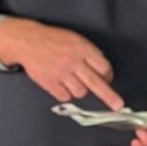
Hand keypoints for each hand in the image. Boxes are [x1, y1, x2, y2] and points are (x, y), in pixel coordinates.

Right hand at [0, 18, 125, 111]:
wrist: (28, 41)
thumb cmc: (54, 39)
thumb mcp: (76, 39)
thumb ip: (89, 53)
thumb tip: (102, 70)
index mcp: (83, 49)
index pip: (103, 67)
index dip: (108, 75)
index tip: (107, 78)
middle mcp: (74, 62)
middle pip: (96, 82)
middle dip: (109, 96)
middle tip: (118, 106)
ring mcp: (62, 74)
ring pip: (81, 92)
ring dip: (81, 90)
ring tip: (74, 82)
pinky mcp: (50, 83)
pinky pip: (65, 96)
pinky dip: (66, 94)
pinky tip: (63, 85)